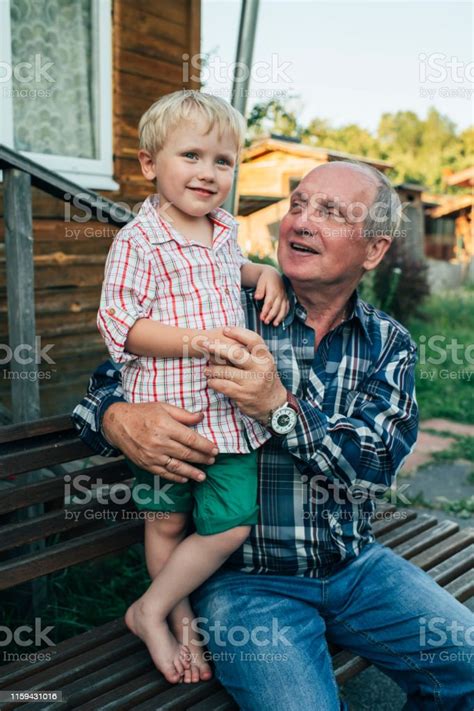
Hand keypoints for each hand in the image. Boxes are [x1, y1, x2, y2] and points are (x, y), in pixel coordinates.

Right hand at [102, 401, 217, 482]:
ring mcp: (152, 455)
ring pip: (176, 467)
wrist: (117, 423)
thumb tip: (201, 417)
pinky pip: (163, 473)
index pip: (191, 439)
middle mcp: (159, 442)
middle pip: (186, 453)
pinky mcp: (145, 463)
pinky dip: (175, 477)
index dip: (205, 446)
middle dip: (202, 458)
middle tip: (212, 461)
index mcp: (165, 426)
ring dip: (192, 472)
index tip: (215, 450)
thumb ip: (183, 414)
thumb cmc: (142, 412)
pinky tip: (185, 479)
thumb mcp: (163, 407)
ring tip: (203, 476)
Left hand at [203, 326, 286, 422]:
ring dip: (211, 369)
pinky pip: (222, 385)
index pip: (253, 340)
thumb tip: (226, 339)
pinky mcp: (242, 395)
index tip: (225, 329)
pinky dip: (213, 382)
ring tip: (206, 369)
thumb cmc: (264, 379)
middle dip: (217, 348)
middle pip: (235, 354)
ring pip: (225, 371)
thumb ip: (250, 353)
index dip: (238, 332)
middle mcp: (260, 369)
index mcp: (265, 358)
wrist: (273, 405)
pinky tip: (211, 381)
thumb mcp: (264, 363)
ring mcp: (251, 383)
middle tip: (205, 345)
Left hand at [254, 267, 288, 326]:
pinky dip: (284, 314)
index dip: (265, 311)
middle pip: (276, 308)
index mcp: (273, 291)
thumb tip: (257, 297)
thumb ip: (259, 290)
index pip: (269, 303)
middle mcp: (280, 295)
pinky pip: (287, 308)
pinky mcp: (286, 299)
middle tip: (266, 322)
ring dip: (279, 317)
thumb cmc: (265, 279)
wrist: (273, 275)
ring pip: (283, 309)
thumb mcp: (261, 282)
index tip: (261, 318)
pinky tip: (281, 320)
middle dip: (271, 316)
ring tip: (274, 324)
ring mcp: (284, 297)